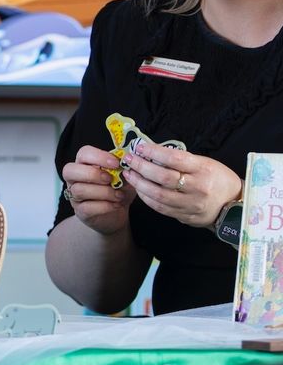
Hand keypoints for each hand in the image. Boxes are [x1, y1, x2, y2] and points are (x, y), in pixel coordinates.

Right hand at [62, 145, 137, 235]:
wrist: (117, 214)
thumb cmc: (118, 189)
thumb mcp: (125, 178)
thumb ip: (124, 170)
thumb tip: (128, 165)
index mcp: (84, 164)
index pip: (83, 153)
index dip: (98, 156)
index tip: (116, 163)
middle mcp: (74, 178)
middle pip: (70, 170)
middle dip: (92, 173)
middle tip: (110, 179)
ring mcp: (75, 196)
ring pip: (79, 190)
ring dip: (103, 192)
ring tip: (119, 195)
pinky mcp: (80, 211)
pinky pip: (87, 207)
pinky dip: (104, 206)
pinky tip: (116, 205)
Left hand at [120, 140, 241, 227]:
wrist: (233, 205)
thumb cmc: (217, 178)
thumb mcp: (205, 163)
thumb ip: (181, 160)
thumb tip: (153, 153)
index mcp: (203, 169)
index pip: (174, 159)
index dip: (154, 152)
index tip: (139, 147)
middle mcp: (197, 188)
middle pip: (163, 178)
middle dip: (141, 167)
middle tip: (129, 160)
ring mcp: (191, 204)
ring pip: (159, 195)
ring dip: (140, 184)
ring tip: (130, 174)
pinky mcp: (186, 216)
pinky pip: (161, 208)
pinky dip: (147, 198)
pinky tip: (140, 190)